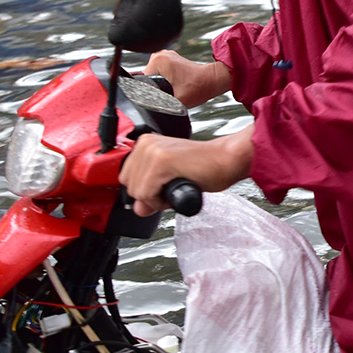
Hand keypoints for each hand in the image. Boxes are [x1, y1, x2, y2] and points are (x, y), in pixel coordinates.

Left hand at [121, 129, 252, 215]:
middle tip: (173, 186)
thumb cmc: (204, 168)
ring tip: (177, 186)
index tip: (164, 185)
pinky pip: (148, 194)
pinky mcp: (161, 162)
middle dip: (150, 195)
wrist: (225, 160)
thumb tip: (138, 209)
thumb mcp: (168, 181)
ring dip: (157, 199)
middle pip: (129, 186)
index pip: (126, 178)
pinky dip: (162, 200)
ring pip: (138, 192)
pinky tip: (177, 188)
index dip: (145, 190)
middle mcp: (146, 144)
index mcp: (145, 143)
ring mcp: (152, 151)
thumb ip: (150, 194)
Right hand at [142, 49, 231, 106]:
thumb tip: (145, 105)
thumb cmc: (198, 88)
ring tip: (174, 88)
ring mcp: (164, 55)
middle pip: (146, 77)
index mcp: (158, 61)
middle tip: (170, 92)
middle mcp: (159, 55)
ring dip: (159, 84)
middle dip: (155, 88)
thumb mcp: (175, 101)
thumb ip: (158, 103)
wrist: (212, 80)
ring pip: (152, 76)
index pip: (141, 80)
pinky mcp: (169, 59)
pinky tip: (174, 84)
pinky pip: (159, 72)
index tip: (161, 96)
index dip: (148, 92)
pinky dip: (164, 80)